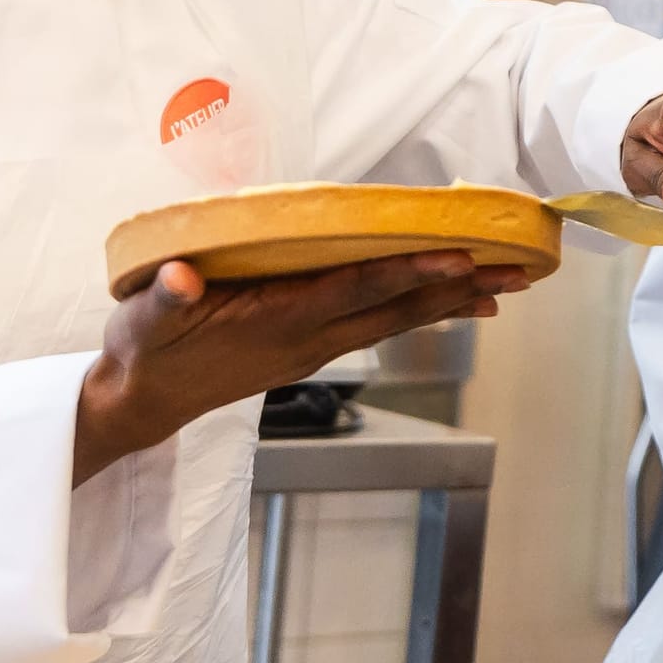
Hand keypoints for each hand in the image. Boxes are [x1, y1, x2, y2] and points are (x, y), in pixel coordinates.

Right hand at [74, 252, 528, 482]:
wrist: (143, 403)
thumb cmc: (144, 352)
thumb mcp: (143, 320)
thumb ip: (164, 298)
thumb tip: (181, 277)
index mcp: (277, 322)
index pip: (354, 292)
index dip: (407, 274)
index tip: (457, 260)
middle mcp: (308, 339)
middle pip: (397, 309)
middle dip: (460, 290)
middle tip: (519, 272)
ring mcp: (314, 347)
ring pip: (396, 319)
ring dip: (452, 301)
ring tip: (505, 286)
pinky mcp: (311, 347)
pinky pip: (378, 323)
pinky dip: (420, 308)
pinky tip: (450, 300)